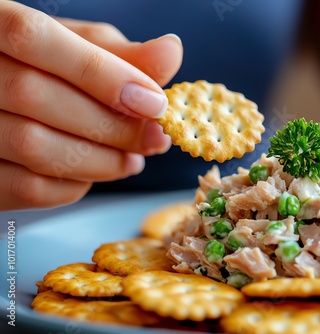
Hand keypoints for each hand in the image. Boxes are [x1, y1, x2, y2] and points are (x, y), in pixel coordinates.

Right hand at [0, 2, 182, 210]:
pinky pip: (24, 188)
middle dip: (112, 126)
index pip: (36, 39)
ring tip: (133, 159)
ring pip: (33, 148)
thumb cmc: (43, 67)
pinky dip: (74, 185)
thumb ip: (118, 54)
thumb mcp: (76, 47)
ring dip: (100, 161)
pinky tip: (95, 173)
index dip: (102, 74)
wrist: (2, 94)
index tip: (154, 103)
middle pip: (36, 98)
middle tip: (155, 139)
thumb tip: (170, 54)